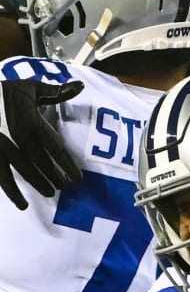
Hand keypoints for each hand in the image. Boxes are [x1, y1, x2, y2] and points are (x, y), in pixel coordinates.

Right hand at [0, 79, 83, 210]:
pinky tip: (22, 205)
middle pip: (43, 163)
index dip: (68, 165)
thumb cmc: (3, 90)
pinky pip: (3, 178)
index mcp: (31, 123)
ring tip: (50, 193)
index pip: (56, 149)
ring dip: (39, 184)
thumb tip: (80, 86)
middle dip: (54, 176)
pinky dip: (13, 194)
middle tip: (63, 187)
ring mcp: (3, 148)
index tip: (78, 178)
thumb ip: (54, 91)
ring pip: (25, 172)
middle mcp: (19, 137)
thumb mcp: (29, 87)